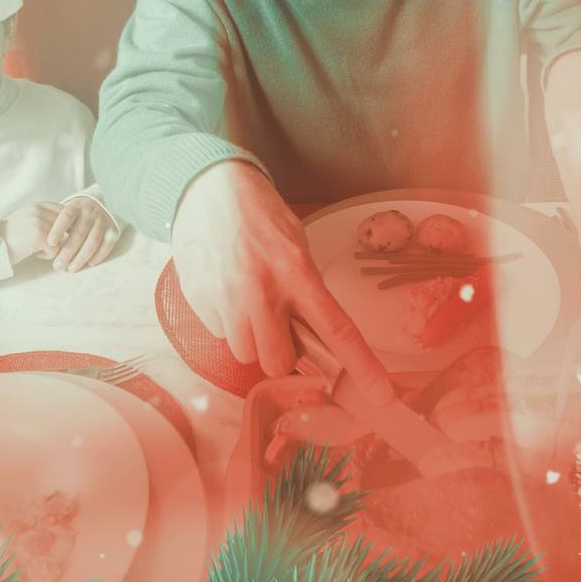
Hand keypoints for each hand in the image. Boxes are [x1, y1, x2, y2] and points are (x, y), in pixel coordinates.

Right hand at [1, 201, 60, 265]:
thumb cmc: (9, 236)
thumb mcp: (26, 219)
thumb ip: (44, 217)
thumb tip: (66, 223)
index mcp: (37, 205)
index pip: (63, 210)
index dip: (66, 223)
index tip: (65, 233)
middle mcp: (39, 210)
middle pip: (66, 225)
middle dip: (60, 237)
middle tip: (46, 244)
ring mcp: (39, 222)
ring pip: (61, 239)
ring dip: (51, 248)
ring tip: (35, 249)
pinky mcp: (39, 236)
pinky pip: (54, 250)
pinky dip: (46, 256)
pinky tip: (33, 253)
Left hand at [43, 197, 119, 272]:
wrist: (97, 205)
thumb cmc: (74, 215)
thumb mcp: (64, 211)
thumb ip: (54, 222)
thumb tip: (39, 243)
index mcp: (76, 205)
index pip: (66, 216)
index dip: (58, 229)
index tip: (50, 244)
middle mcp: (91, 211)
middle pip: (79, 232)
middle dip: (68, 251)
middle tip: (57, 265)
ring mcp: (103, 220)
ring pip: (93, 240)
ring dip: (82, 256)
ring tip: (71, 269)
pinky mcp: (113, 229)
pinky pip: (107, 244)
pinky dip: (99, 255)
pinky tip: (89, 264)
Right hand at [172, 160, 393, 401]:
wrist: (207, 185)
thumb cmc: (259, 215)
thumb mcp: (295, 245)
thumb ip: (304, 290)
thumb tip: (313, 338)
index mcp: (296, 271)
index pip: (336, 329)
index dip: (362, 366)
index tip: (383, 396)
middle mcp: (260, 290)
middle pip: (277, 361)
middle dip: (281, 352)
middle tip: (278, 325)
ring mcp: (225, 298)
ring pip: (245, 354)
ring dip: (251, 337)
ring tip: (246, 300)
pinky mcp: (198, 300)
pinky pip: (218, 333)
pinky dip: (225, 320)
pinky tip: (225, 287)